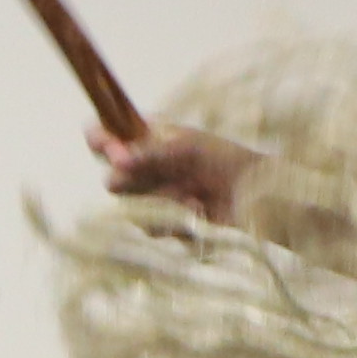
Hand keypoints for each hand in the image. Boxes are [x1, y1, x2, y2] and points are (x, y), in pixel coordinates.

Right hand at [96, 121, 262, 216]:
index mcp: (149, 136)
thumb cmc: (226, 161)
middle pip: (113, 176)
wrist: (256, 198)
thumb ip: (149, 153)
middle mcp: (146, 165)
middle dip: (130, 181)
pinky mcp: (164, 220)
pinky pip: (150, 225)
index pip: (109, 132)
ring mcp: (154, 194)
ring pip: (130, 205)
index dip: (100, 139)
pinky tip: (197, 212)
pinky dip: (173, 220)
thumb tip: (116, 161)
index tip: (107, 148)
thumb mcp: (187, 148)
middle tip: (149, 178)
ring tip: (191, 197)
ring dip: (161, 202)